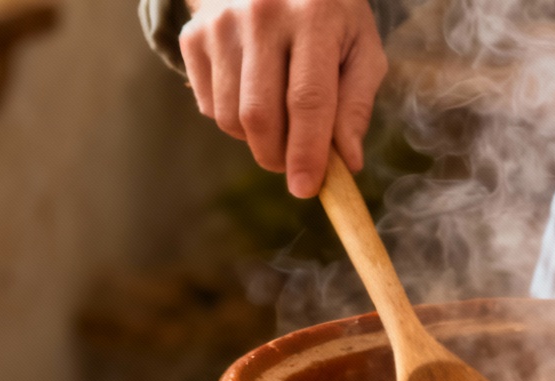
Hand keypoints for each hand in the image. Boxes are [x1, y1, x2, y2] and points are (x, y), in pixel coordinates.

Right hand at [179, 0, 387, 197]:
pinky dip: (234, 119)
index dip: (307, 152)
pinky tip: (254, 93)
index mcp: (313, 16)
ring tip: (280, 120)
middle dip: (278, 157)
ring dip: (257, 140)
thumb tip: (348, 161)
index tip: (307, 189)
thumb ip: (357, 104)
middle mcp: (262, 14)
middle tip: (294, 166)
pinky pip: (210, 106)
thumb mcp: (360, 47)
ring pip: (231, 117)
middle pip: (260, 115)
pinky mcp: (194, 34)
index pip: (308, 100)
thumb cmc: (329, 15)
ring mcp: (221, 23)